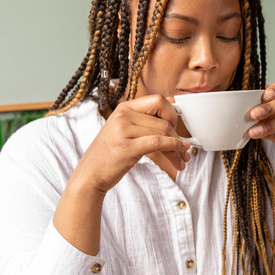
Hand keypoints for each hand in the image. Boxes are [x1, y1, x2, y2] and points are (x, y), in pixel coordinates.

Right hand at [73, 95, 190, 194]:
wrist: (90, 174)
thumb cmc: (110, 153)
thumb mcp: (125, 129)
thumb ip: (146, 116)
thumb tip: (172, 100)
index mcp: (124, 107)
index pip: (158, 100)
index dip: (172, 113)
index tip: (176, 128)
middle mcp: (123, 115)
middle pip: (164, 119)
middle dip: (178, 136)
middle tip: (184, 149)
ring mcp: (123, 130)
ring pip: (163, 133)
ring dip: (177, 148)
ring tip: (182, 159)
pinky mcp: (127, 147)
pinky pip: (158, 143)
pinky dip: (173, 148)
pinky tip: (180, 155)